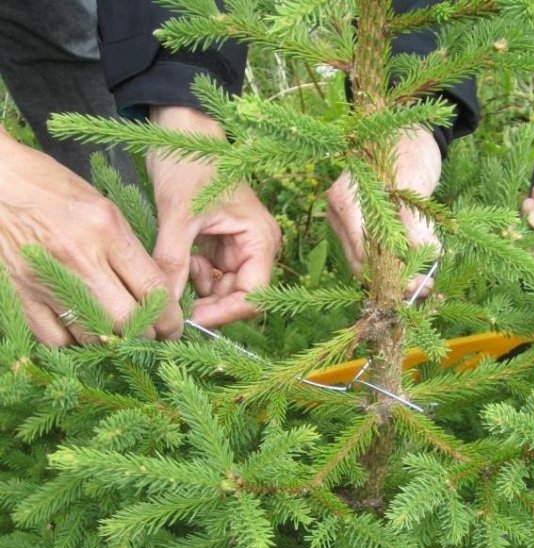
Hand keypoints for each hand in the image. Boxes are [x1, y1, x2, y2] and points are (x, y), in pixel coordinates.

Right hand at [0, 129, 182, 344]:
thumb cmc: (55, 187)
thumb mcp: (105, 208)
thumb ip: (130, 250)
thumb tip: (155, 291)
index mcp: (107, 231)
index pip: (152, 289)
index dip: (170, 317)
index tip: (175, 326)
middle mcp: (80, 258)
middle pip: (127, 319)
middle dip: (147, 332)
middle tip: (152, 332)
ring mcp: (49, 278)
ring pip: (93, 333)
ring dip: (112, 339)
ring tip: (120, 330)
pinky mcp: (23, 291)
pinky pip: (55, 337)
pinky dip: (73, 340)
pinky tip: (81, 328)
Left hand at [148, 107, 280, 327]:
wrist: (180, 131)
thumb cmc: (189, 164)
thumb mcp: (178, 216)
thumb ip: (172, 263)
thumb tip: (163, 306)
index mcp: (260, 240)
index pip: (254, 295)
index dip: (226, 313)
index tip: (191, 318)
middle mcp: (254, 247)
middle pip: (237, 295)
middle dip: (207, 303)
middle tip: (172, 302)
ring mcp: (236, 247)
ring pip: (219, 288)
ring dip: (195, 288)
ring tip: (174, 267)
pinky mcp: (217, 244)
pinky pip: (206, 275)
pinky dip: (188, 274)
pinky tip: (176, 257)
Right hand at [326, 127, 441, 296]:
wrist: (408, 132)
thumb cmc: (410, 152)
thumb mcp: (416, 188)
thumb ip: (418, 227)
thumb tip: (430, 261)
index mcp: (346, 202)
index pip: (364, 255)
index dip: (393, 276)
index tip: (422, 287)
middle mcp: (338, 213)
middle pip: (362, 263)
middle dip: (394, 281)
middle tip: (426, 291)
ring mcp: (344, 219)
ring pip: (365, 260)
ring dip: (394, 274)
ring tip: (424, 281)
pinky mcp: (356, 222)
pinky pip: (370, 250)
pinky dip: (391, 261)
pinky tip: (414, 267)